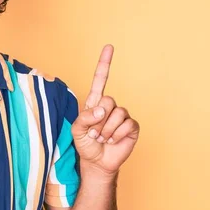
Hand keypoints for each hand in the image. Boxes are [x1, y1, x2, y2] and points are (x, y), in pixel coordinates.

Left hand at [71, 45, 139, 176]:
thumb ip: (84, 117)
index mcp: (95, 103)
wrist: (97, 162)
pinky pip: (127, 124)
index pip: (101, 79)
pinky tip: (113, 141)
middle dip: (99, 120)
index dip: (105, 63)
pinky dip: (117, 135)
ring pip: (117, 114)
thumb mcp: (77, 130)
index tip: (109, 47)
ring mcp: (122, 116)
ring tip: (103, 138)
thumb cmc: (85, 144)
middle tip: (95, 133)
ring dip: (107, 130)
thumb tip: (102, 110)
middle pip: (108, 100)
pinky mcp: (132, 126)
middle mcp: (110, 106)